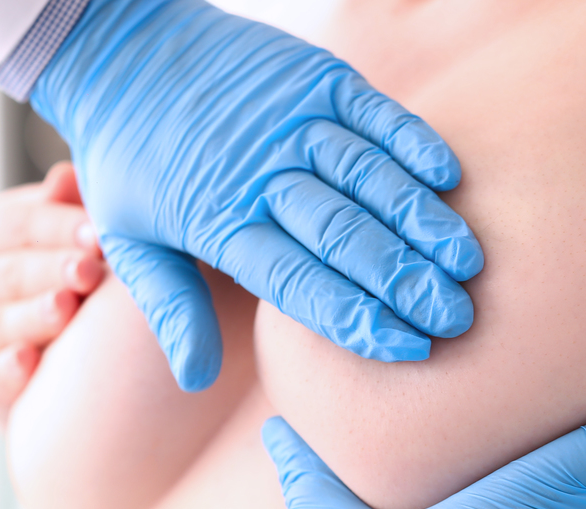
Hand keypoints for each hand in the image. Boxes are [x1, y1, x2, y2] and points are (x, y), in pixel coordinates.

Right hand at [0, 163, 105, 419]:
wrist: (18, 355)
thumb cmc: (38, 278)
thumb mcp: (44, 238)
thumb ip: (58, 209)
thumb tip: (69, 177)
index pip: (15, 222)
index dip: (59, 225)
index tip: (100, 232)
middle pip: (8, 273)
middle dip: (53, 270)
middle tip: (92, 269)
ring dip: (35, 316)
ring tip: (69, 307)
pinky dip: (8, 370)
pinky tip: (28, 361)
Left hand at [32, 0, 482, 391]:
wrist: (118, 51)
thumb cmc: (128, 159)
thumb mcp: (127, 240)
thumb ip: (170, 307)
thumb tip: (193, 379)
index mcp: (219, 222)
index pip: (298, 282)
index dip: (355, 318)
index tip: (406, 349)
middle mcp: (262, 174)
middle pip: (344, 236)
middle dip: (403, 283)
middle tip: (455, 320)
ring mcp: (292, 121)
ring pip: (368, 177)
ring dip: (421, 222)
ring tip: (467, 265)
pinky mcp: (313, 78)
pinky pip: (374, 113)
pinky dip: (412, 142)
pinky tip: (450, 179)